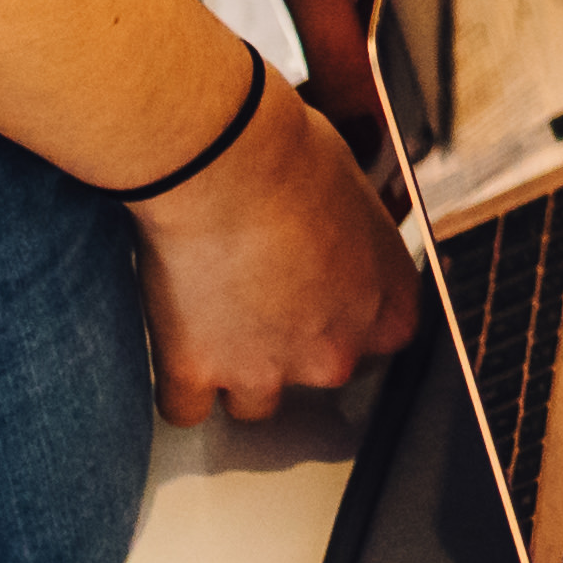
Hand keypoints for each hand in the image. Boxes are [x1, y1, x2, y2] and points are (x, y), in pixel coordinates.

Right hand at [133, 69, 426, 426]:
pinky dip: (179, 383)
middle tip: (260, 291)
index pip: (387, 337)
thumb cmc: (290, 155)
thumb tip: (336, 242)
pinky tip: (175, 347)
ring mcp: (265, 369)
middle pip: (319, 370)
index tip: (330, 300)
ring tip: (213, 313)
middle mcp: (333, 347)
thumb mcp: (353, 191)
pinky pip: (187, 408)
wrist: (222, 162)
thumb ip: (352, 242)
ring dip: (236, 368)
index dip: (352, 317)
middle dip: (291, 342)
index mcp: (384, 300)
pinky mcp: (198, 373)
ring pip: (254, 401)